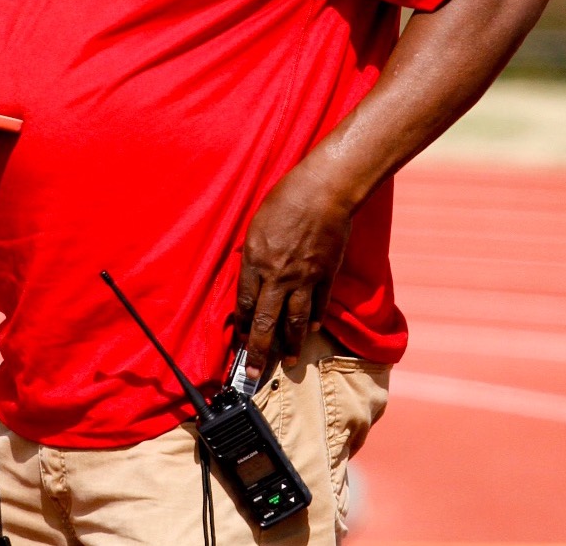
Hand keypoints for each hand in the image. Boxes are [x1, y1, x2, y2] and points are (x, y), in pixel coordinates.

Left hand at [235, 162, 355, 378]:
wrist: (324, 191)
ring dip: (290, 346)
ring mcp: (304, 278)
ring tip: (287, 363)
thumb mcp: (256, 226)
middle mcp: (277, 275)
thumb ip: (253, 255)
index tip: (240, 343)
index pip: (243, 305)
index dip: (241, 328)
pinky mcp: (325, 275)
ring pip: (294, 321)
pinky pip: (318, 305)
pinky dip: (314, 321)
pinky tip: (309, 332)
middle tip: (254, 374)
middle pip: (265, 322)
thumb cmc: (286, 200)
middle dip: (258, 352)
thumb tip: (251, 277)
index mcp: (255, 262)